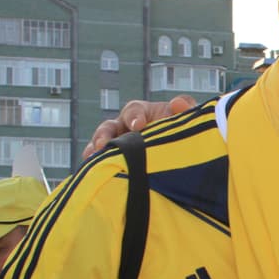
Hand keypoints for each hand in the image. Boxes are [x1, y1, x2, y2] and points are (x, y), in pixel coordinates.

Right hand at [81, 95, 197, 159]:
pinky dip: (95, 167)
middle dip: (104, 135)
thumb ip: (186, 109)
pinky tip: (93, 174)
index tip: (139, 125)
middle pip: (108, 127)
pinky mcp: (113, 162)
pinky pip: (100, 164)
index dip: (135, 116)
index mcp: (141, 113)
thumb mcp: (186, 121)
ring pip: (99, 145)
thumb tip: (177, 103)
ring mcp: (116, 145)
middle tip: (103, 144)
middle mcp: (123, 127)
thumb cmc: (180, 133)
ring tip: (91, 159)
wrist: (180, 158)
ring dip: (94, 151)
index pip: (133, 110)